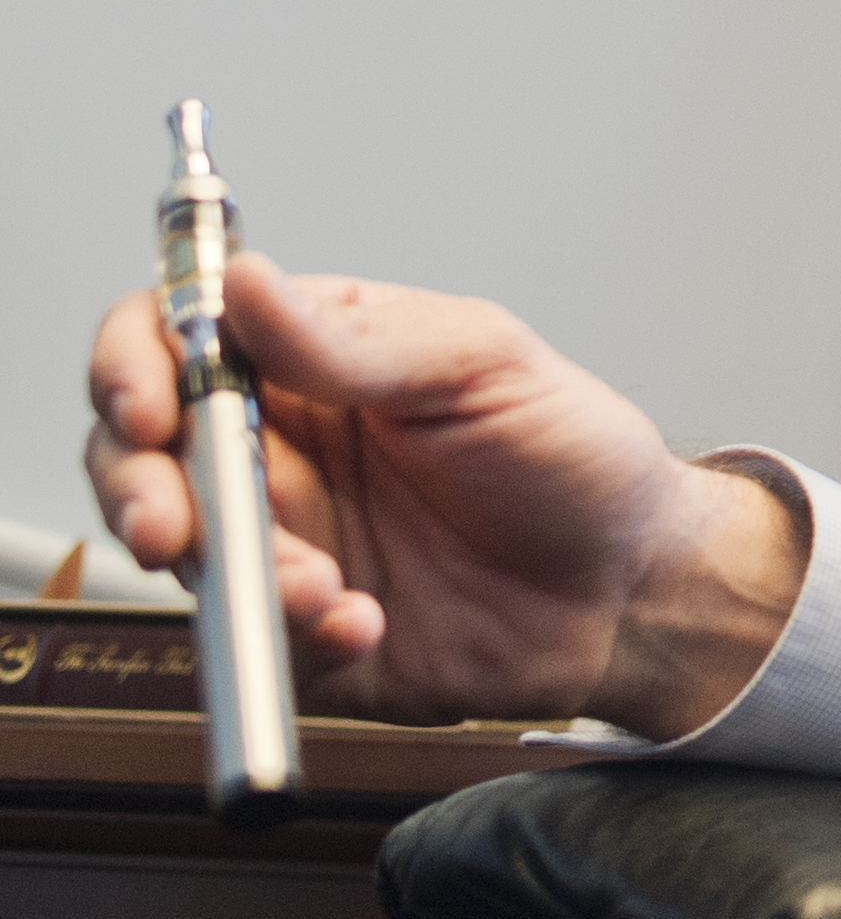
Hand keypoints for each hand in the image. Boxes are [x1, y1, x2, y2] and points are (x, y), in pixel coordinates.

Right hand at [83, 257, 808, 734]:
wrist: (628, 585)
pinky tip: (362, 621)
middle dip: (141, 488)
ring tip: (324, 585)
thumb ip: (355, 341)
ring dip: (238, 571)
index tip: (149, 407)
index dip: (136, 363)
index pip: (177, 335)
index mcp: (316, 358)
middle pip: (140, 449)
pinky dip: (292, 632)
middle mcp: (282, 444)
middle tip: (175, 527)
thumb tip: (247, 283)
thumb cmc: (572, 456)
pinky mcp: (297, 622)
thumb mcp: (482, 368)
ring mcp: (284, 535)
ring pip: (185, 548)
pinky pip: (248, 635)